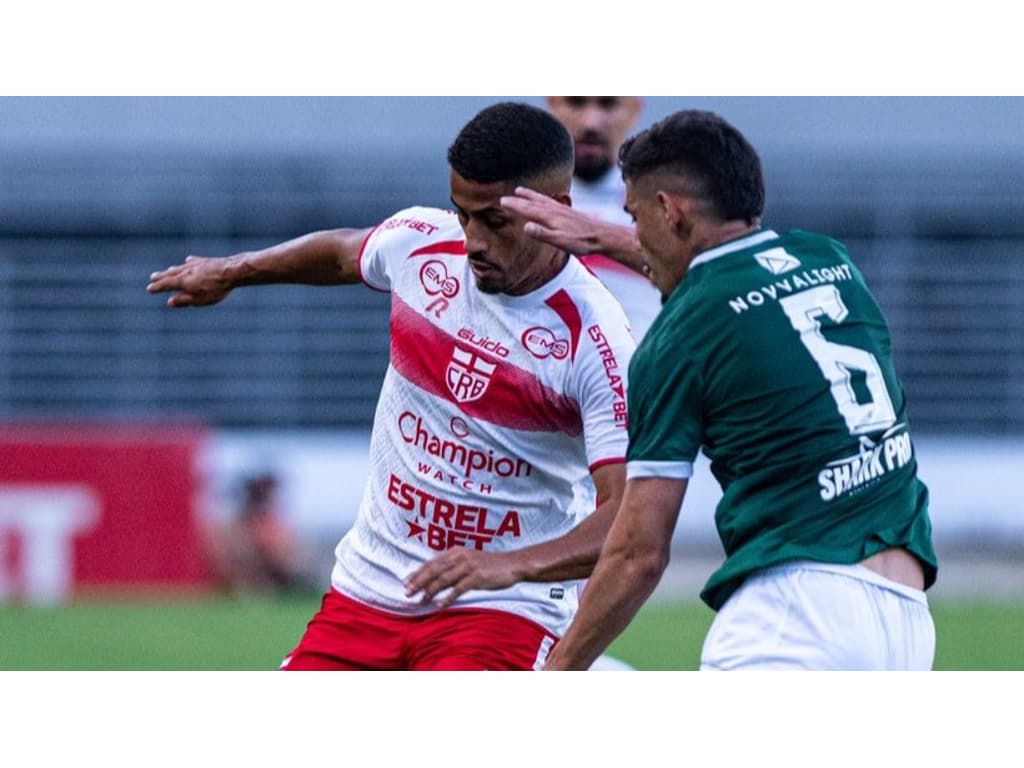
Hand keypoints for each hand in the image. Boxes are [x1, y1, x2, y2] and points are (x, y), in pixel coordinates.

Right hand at [147, 255, 233, 306]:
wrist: (232, 271)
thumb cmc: (216, 288)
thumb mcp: (200, 300)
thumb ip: (184, 300)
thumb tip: (169, 302)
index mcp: (183, 281)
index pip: (166, 284)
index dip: (157, 287)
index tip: (149, 289)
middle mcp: (186, 271)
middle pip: (171, 274)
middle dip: (162, 276)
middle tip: (153, 277)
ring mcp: (196, 264)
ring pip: (181, 267)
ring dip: (173, 269)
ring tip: (167, 270)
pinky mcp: (205, 261)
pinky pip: (194, 261)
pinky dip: (189, 262)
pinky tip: (188, 260)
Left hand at [404, 548, 522, 607]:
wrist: (513, 564)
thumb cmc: (490, 565)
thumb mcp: (469, 560)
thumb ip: (453, 566)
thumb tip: (435, 577)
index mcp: (456, 551)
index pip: (432, 562)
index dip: (418, 572)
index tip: (405, 582)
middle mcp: (460, 556)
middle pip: (434, 569)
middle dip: (419, 581)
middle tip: (407, 592)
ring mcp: (469, 566)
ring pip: (444, 579)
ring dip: (430, 590)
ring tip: (421, 600)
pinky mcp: (478, 576)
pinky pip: (459, 588)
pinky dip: (448, 597)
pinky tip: (440, 605)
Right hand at [500, 187, 609, 253]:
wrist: (603, 235)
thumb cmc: (582, 241)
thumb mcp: (560, 241)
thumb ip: (543, 234)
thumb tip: (525, 226)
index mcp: (550, 216)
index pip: (527, 209)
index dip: (514, 205)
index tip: (501, 202)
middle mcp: (554, 209)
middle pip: (532, 202)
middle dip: (518, 199)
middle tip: (505, 197)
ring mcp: (562, 209)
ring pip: (541, 199)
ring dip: (529, 195)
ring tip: (520, 190)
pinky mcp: (568, 211)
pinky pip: (550, 201)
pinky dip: (542, 198)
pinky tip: (544, 200)